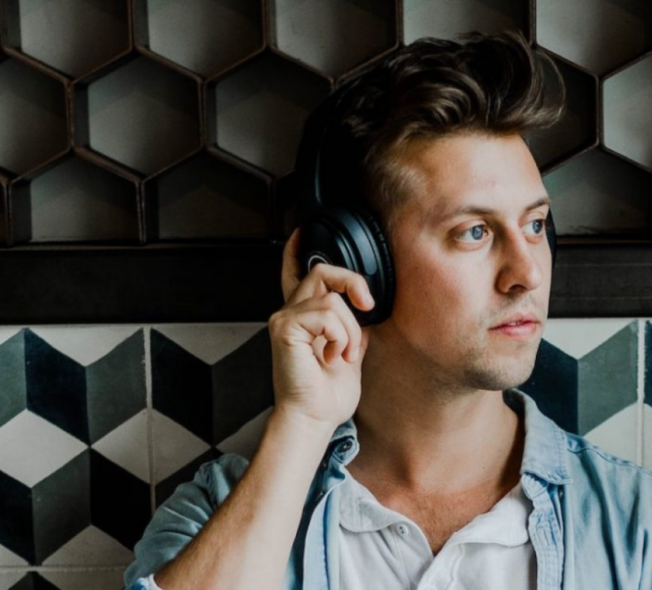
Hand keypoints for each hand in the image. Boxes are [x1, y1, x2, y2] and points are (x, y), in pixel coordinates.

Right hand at [269, 229, 373, 433]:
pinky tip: (333, 355)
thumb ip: (351, 327)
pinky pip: (327, 314)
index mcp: (304, 318)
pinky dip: (340, 335)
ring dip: (350, 330)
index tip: (303, 232)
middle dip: (353, 283)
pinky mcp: (284, 328)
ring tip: (344, 354)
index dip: (298, 251)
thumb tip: (363, 310)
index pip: (297, 275)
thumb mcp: (349, 351)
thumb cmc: (326, 394)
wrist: (314, 418)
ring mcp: (284, 319)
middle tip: (367, 306)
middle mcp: (290, 313)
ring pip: (332, 299)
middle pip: (322, 271)